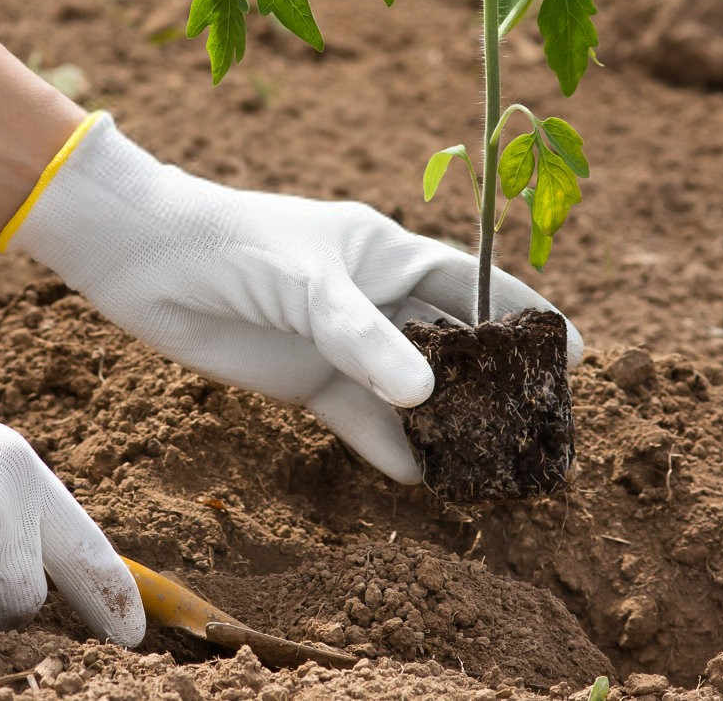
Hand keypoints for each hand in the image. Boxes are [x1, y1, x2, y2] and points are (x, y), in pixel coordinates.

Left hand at [1, 114, 582, 484]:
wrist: (145, 261)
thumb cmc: (235, 245)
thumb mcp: (309, 283)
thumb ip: (365, 337)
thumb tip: (427, 398)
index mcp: (387, 252)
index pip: (475, 284)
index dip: (525, 316)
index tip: (577, 354)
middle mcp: (374, 299)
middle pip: (452, 345)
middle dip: (493, 384)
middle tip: (540, 429)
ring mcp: (342, 343)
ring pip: (410, 391)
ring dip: (445, 426)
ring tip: (492, 469)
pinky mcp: (307, 382)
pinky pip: (362, 422)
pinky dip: (391, 449)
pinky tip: (422, 478)